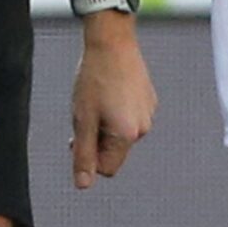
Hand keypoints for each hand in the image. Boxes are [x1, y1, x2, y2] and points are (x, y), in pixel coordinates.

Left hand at [71, 14, 155, 189]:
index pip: (107, 168)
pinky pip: (129, 116)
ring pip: (120, 133)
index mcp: (127, 136)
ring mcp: (149, 112)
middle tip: (85, 114)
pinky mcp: (149, 99)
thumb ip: (83, 154)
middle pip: (114, 150)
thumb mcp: (82, 119)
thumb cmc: (94, 78)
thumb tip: (83, 185)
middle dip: (97, 138)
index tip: (78, 136)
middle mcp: (143, 128)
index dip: (88, 156)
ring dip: (106, 124)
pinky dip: (116, 110)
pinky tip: (109, 89)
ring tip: (97, 98)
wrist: (112, 41)